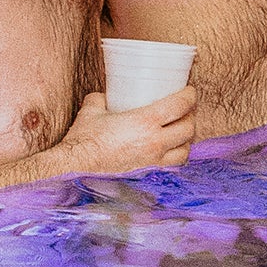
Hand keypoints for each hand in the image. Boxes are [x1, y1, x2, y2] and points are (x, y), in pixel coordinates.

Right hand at [56, 86, 196, 172]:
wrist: (75, 168)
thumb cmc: (84, 140)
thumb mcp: (92, 110)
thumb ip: (100, 99)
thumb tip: (104, 96)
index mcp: (145, 122)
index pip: (180, 106)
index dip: (189, 96)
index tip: (189, 91)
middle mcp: (155, 143)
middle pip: (188, 128)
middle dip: (190, 117)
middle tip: (185, 110)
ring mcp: (153, 162)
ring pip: (185, 151)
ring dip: (185, 140)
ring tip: (179, 132)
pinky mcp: (147, 175)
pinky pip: (172, 166)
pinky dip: (175, 157)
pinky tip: (169, 152)